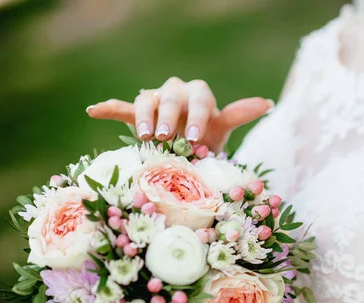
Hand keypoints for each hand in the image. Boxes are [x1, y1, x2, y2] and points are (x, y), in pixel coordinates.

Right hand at [86, 77, 273, 152]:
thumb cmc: (207, 138)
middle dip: (170, 117)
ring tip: (146, 136)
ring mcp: (156, 102)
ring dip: (146, 116)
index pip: (199, 98)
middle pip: (172, 97)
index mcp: (199, 95)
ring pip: (148, 100)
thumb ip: (240, 114)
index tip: (194, 137)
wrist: (188, 148)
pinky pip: (123, 108)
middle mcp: (177, 93)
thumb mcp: (223, 128)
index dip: (197, 116)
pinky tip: (94, 110)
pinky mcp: (137, 114)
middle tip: (167, 137)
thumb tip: (269, 102)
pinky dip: (110, 108)